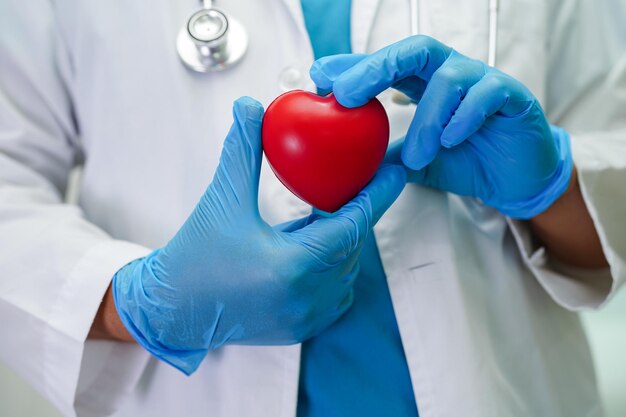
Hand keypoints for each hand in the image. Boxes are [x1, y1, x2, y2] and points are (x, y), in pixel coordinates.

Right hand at [112, 97, 405, 374]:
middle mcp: (307, 298)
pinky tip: (311, 249)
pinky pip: (334, 292)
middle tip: (350, 184)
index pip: (354, 223)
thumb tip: (250, 106)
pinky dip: (331, 267)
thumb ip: (242, 150)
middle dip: (355, 214)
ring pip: (346, 269)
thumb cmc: (194, 254)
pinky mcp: (300, 330)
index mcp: (294, 266)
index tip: (398, 169)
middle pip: (352, 245)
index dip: (379, 193)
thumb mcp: (221, 198)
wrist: (171, 308)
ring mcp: (306, 319)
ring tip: (323, 215)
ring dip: (341, 241)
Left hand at [310, 35, 572, 218]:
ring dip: (426, 118)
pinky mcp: (512, 96)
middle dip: (375, 67)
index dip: (353, 66)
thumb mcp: (417, 163)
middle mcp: (452, 74)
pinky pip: (487, 94)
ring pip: (449, 78)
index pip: (387, 65)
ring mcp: (483, 81)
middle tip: (345, 93)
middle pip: (413, 51)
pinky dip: (463, 117)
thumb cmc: (466, 162)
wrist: (515, 181)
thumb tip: (345, 166)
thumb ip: (385, 158)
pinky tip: (450, 140)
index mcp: (425, 84)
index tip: (317, 77)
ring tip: (416, 154)